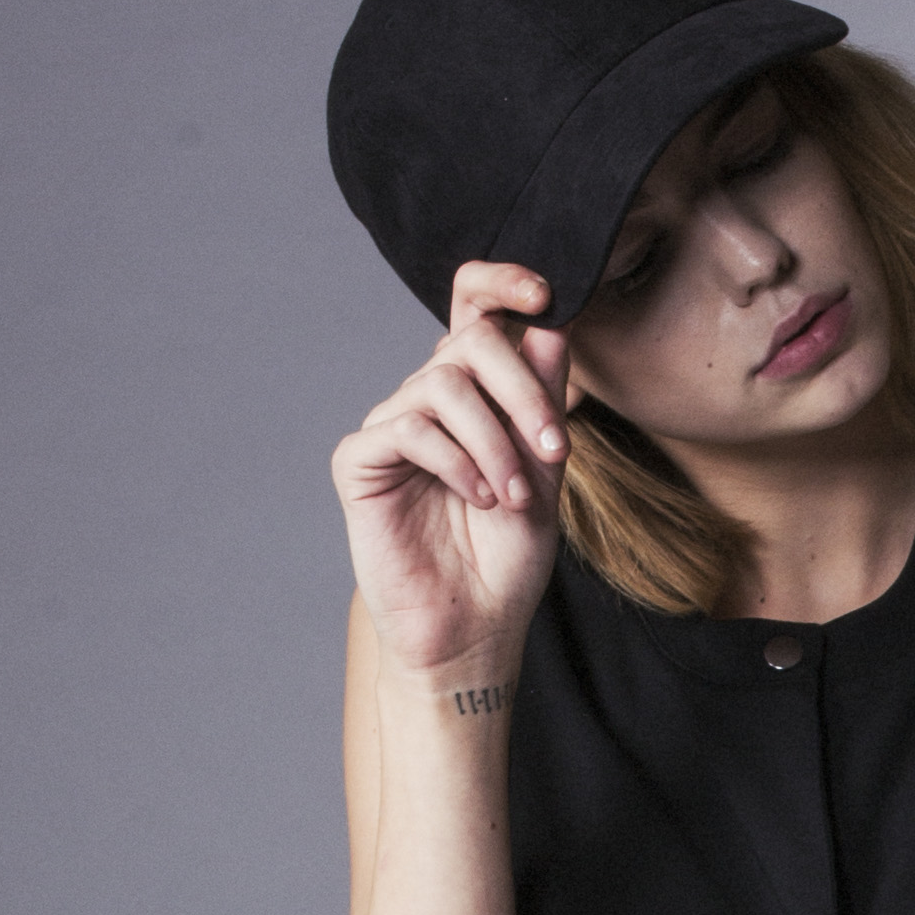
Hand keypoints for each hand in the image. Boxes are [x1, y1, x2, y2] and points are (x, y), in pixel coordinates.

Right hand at [333, 259, 574, 674]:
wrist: (473, 631)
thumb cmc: (506, 561)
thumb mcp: (542, 475)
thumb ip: (543, 403)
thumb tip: (551, 325)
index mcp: (474, 396)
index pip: (474, 310)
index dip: (502, 283)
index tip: (545, 294)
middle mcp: (428, 401)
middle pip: (468, 340)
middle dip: (521, 389)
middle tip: (553, 451)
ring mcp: (391, 427)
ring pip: (441, 383)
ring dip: (492, 439)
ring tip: (513, 498)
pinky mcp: (360, 462)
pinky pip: (407, 427)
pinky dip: (455, 460)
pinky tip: (479, 499)